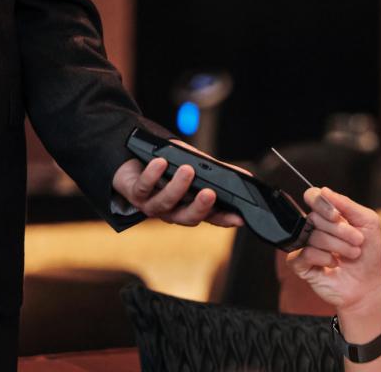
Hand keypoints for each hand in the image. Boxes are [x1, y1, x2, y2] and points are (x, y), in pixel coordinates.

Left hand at [111, 139, 247, 226]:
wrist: (134, 161)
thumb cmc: (169, 167)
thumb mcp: (197, 167)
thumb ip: (218, 173)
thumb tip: (246, 177)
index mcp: (190, 207)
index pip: (212, 217)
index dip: (225, 219)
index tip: (239, 217)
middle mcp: (173, 211)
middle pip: (188, 217)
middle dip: (200, 207)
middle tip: (210, 193)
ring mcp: (154, 205)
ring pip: (166, 203)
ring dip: (177, 187)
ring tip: (187, 170)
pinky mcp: (136, 194)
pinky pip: (144, 187)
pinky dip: (153, 174)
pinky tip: (161, 163)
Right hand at [288, 187, 380, 313]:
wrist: (368, 284)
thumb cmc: (368, 254)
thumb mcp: (368, 222)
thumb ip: (347, 204)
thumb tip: (324, 191)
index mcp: (328, 214)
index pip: (313, 196)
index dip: (322, 203)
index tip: (337, 216)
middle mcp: (314, 227)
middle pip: (314, 217)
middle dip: (341, 231)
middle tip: (358, 241)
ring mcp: (305, 245)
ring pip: (312, 236)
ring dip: (339, 246)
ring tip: (351, 254)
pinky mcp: (300, 264)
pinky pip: (304, 254)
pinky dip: (324, 258)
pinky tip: (334, 264)